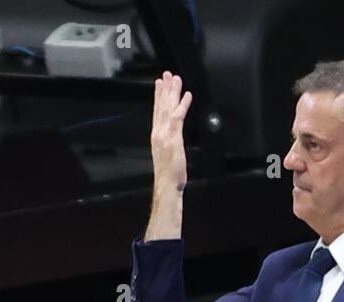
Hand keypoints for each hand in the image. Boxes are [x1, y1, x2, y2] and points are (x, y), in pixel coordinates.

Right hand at [151, 70, 192, 192]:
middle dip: (164, 89)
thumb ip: (169, 143)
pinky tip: (187, 95)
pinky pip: (178, 117)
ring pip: (168, 108)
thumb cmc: (169, 174)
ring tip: (175, 78)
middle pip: (161, 106)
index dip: (158, 97)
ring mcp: (165, 134)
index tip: (159, 84)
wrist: (167, 184)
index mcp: (157, 136)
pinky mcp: (173, 138)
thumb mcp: (167, 155)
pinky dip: (183, 105)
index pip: (157, 112)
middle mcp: (158, 132)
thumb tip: (172, 138)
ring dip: (172, 92)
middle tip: (167, 74)